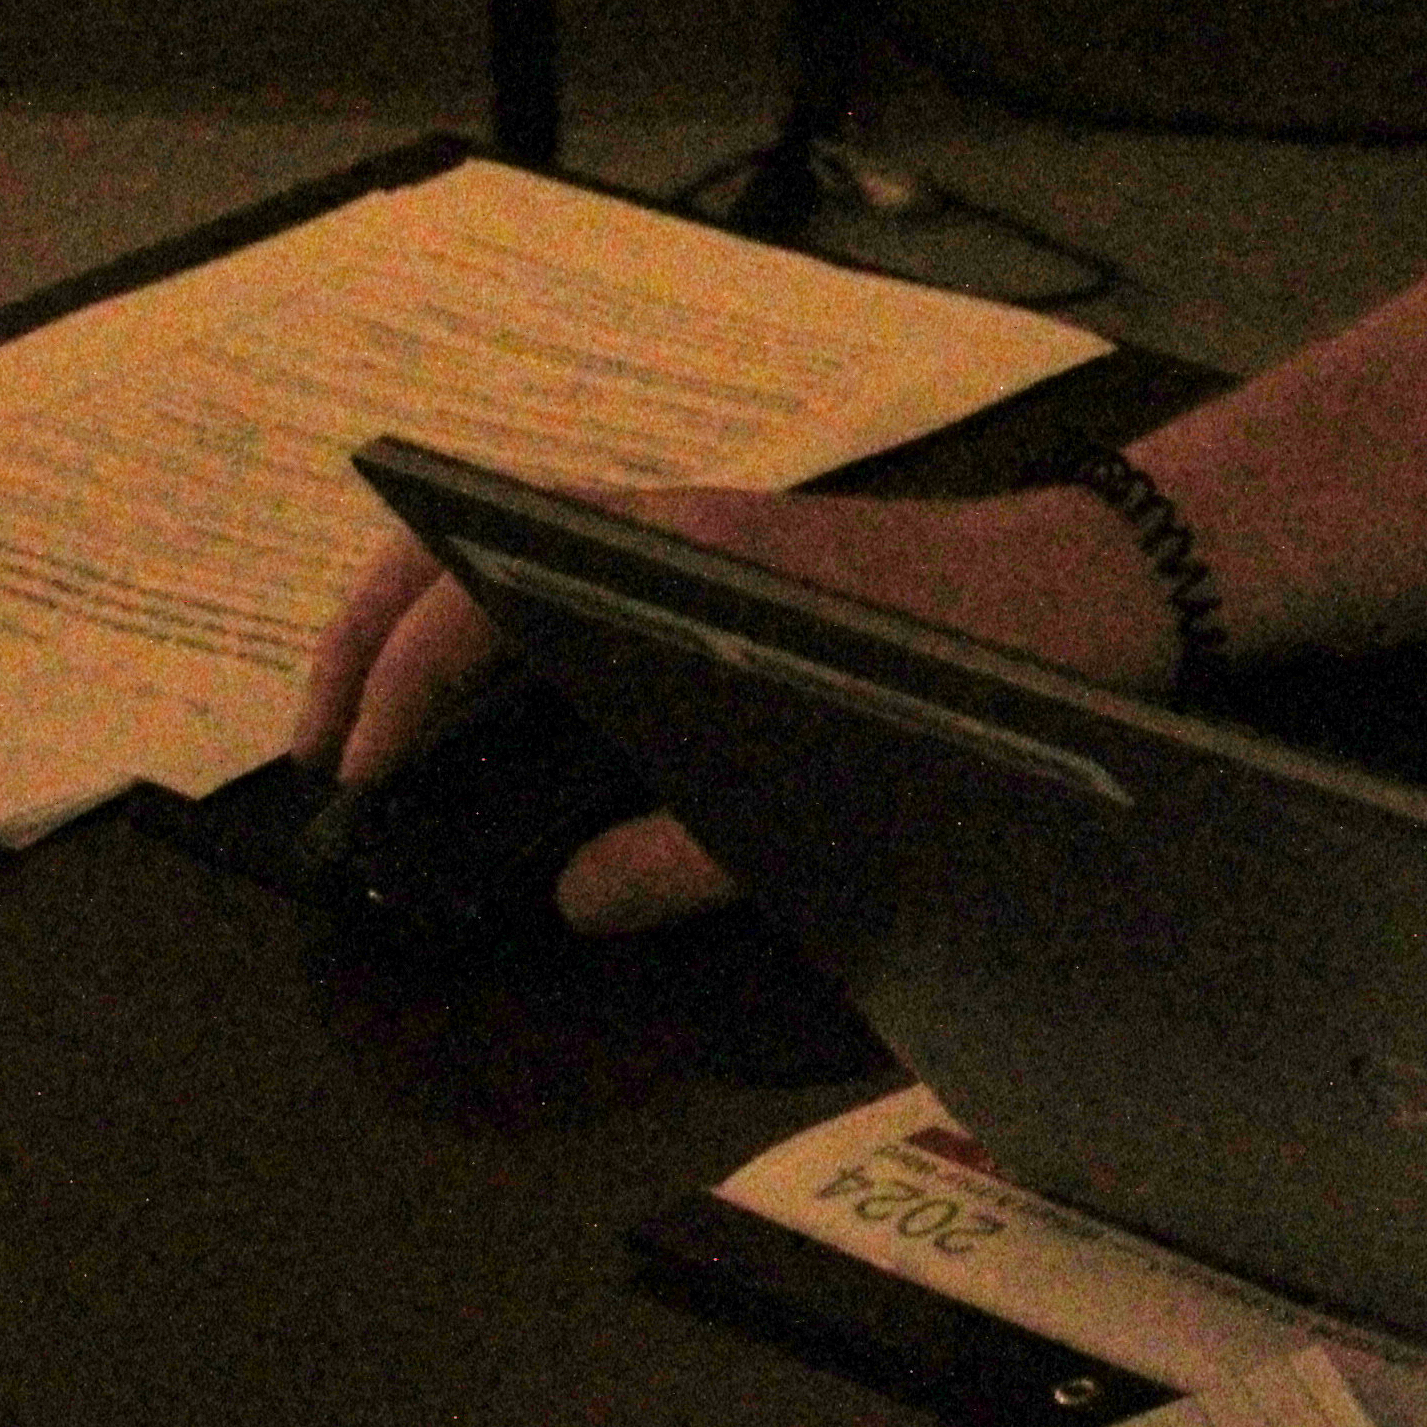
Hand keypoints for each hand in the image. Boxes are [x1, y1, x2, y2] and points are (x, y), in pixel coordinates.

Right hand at [290, 479, 1166, 934]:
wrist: (1098, 580)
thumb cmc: (986, 660)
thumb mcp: (846, 778)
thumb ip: (700, 851)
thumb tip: (572, 901)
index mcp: (682, 556)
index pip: (480, 590)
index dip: (396, 679)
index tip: (359, 768)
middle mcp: (669, 525)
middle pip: (458, 542)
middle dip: (366, 641)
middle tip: (327, 756)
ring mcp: (688, 537)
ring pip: (503, 554)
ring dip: (423, 636)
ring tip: (385, 748)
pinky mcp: (717, 564)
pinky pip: (567, 580)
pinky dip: (500, 640)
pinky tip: (498, 726)